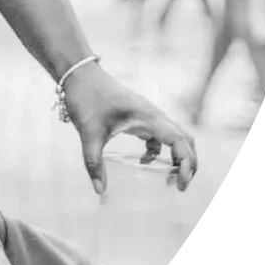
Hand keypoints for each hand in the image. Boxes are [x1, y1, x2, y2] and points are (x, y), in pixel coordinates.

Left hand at [63, 60, 197, 193]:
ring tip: (168, 178)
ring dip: (176, 156)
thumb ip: (94, 163)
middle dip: (188, 163)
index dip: (187, 164)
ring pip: (174, 136)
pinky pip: (158, 134)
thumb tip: (99, 190)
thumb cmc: (85, 98)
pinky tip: (144, 161)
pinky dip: (159, 150)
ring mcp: (147, 114)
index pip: (180, 142)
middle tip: (179, 185)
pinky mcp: (138, 115)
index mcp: (148, 117)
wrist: (77, 73)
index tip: (180, 184)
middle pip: (184, 140)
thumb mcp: (89, 133)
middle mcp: (153, 115)